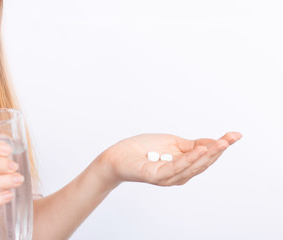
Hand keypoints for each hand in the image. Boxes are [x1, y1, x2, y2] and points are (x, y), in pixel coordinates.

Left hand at [97, 132, 241, 187]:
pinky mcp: (156, 176)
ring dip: (208, 154)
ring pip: (192, 166)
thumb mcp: (173, 143)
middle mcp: (178, 175)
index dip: (221, 146)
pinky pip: (175, 168)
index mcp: (183, 167)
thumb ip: (192, 145)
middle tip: (231, 138)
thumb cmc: (144, 149)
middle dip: (219, 150)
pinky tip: (200, 150)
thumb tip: (214, 142)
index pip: (205, 157)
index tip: (236, 135)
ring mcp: (168, 177)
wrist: (118, 155)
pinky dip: (189, 159)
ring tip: (222, 143)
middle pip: (203, 163)